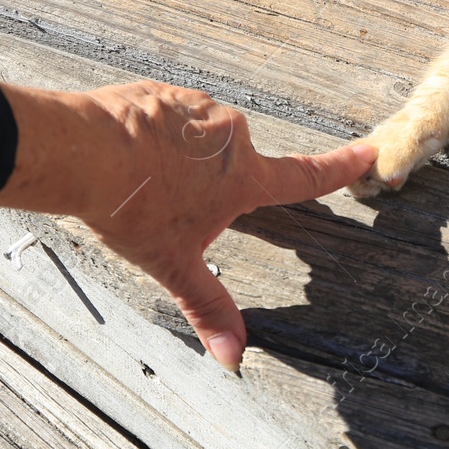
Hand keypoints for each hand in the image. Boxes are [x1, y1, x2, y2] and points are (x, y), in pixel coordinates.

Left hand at [0, 80, 374, 372]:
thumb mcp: (172, 264)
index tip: (368, 151)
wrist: (81, 151)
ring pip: (199, 139)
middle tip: (166, 202)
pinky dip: (154, 134)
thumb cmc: (130, 206)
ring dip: (179, 156)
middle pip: (232, 164)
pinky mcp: (166, 91)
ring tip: (140, 179)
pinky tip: (126, 154)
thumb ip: (208, 306)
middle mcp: (231, 135)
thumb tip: (234, 357)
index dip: (340, 167)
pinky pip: (169, 116)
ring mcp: (199, 108)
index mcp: (243, 177)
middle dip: (207, 182)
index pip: (305, 176)